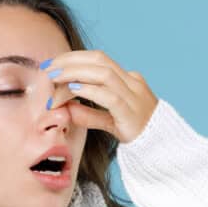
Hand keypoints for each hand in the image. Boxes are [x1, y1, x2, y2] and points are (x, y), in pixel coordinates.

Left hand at [43, 49, 159, 143]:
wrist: (160, 149)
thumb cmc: (135, 133)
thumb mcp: (108, 121)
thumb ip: (89, 114)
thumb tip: (66, 108)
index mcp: (128, 79)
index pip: (98, 59)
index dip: (74, 58)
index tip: (52, 64)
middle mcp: (132, 82)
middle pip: (99, 60)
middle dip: (71, 61)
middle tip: (48, 69)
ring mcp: (134, 96)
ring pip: (103, 74)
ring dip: (75, 73)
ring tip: (55, 79)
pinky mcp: (131, 113)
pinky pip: (109, 97)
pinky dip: (89, 91)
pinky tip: (73, 89)